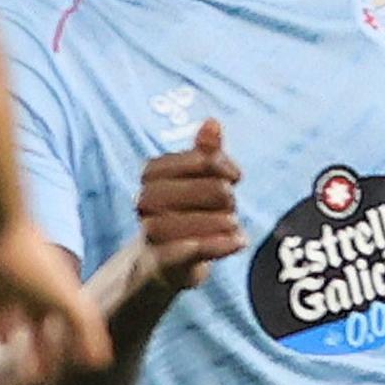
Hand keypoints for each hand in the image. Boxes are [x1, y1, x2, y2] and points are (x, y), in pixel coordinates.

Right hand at [0, 194, 112, 369]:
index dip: (4, 326)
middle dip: (35, 346)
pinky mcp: (64, 290)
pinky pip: (85, 324)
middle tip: (38, 374)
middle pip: (34, 321)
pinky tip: (98, 364)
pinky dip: (91, 343)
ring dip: (64, 349)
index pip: (2, 307)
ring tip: (70, 375)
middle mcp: (24, 283)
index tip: (6, 341)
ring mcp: (46, 287)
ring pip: (61, 325)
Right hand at [128, 122, 246, 298]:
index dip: (221, 165)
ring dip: (224, 221)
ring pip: (195, 221)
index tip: (235, 176)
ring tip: (233, 223)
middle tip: (231, 205)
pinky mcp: (162, 262)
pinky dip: (217, 245)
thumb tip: (213, 122)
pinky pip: (188, 251)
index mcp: (152, 174)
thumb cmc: (186, 211)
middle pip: (201, 190)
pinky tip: (239, 241)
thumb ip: (206, 153)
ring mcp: (151, 232)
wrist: (166, 261)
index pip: (197, 160)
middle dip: (225, 196)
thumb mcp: (198, 180)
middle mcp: (145, 201)